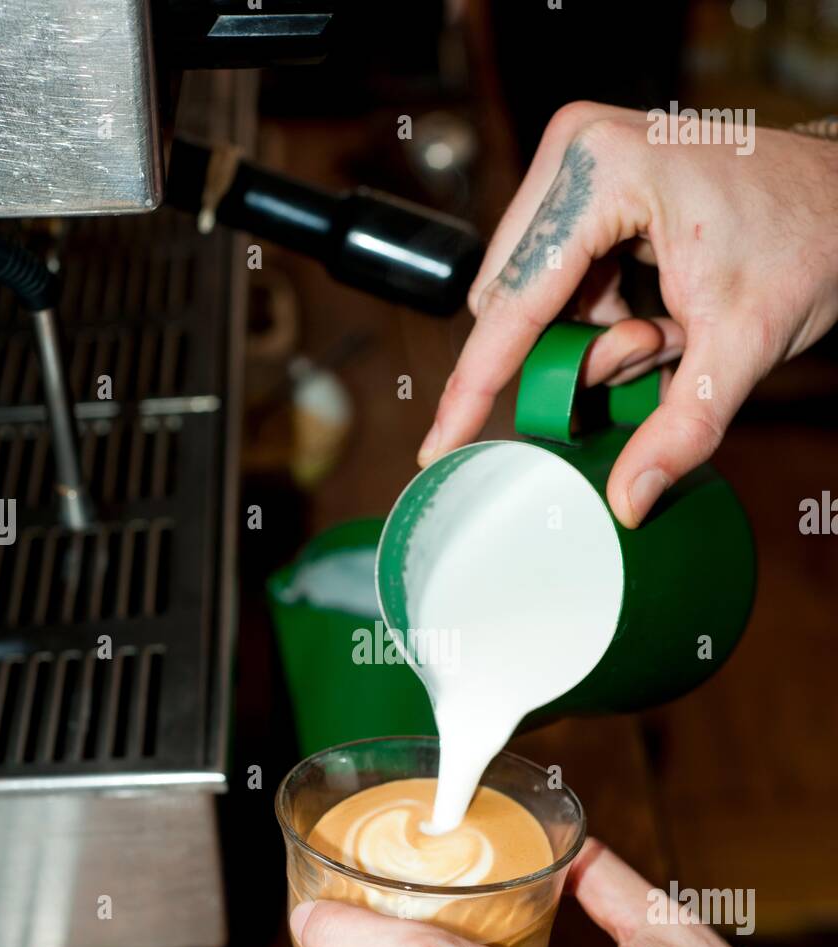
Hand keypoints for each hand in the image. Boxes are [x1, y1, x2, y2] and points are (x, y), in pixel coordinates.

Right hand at [417, 103, 837, 526]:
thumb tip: (627, 503)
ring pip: (534, 298)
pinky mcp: (587, 178)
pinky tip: (660, 308)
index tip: (438, 448)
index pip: (515, 304)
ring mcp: (578, 161)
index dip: (475, 388)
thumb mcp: (744, 345)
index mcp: (601, 172)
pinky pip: (558, 282)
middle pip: (513, 301)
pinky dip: (601, 318)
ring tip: (669, 328)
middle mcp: (575, 152)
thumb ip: (682, 428)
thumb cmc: (809, 236)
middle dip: (572, 355)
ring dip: (591, 340)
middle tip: (654, 350)